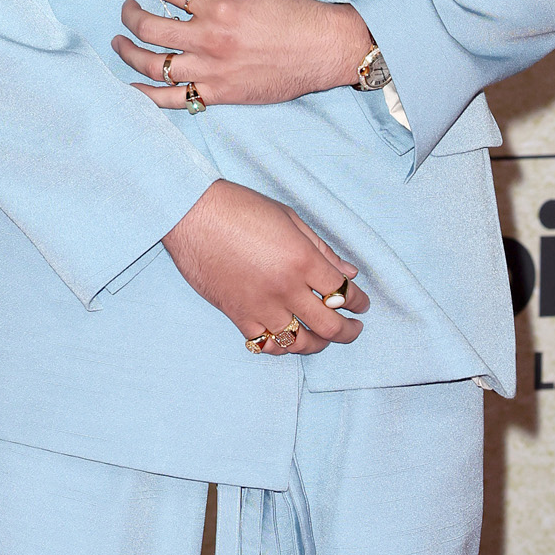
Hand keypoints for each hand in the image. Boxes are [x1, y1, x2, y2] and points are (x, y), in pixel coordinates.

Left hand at [113, 0, 371, 106]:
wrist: (323, 49)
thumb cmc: (290, 13)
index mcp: (219, 6)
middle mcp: (210, 39)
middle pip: (150, 28)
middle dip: (130, 14)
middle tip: (127, 8)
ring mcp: (212, 71)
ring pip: (154, 65)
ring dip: (129, 52)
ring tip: (120, 42)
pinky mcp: (218, 95)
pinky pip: (173, 99)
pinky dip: (147, 96)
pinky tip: (130, 87)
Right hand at [163, 182, 368, 353]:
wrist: (192, 215)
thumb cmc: (240, 208)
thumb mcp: (289, 218)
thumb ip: (322, 249)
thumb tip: (349, 273)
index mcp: (302, 260)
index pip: (343, 292)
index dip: (359, 302)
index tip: (362, 304)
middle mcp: (285, 288)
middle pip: (329, 326)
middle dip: (348, 331)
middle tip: (354, 328)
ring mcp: (260, 306)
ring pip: (299, 343)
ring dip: (318, 344)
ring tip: (324, 338)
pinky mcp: (237, 315)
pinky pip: (265, 344)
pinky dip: (281, 346)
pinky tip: (288, 338)